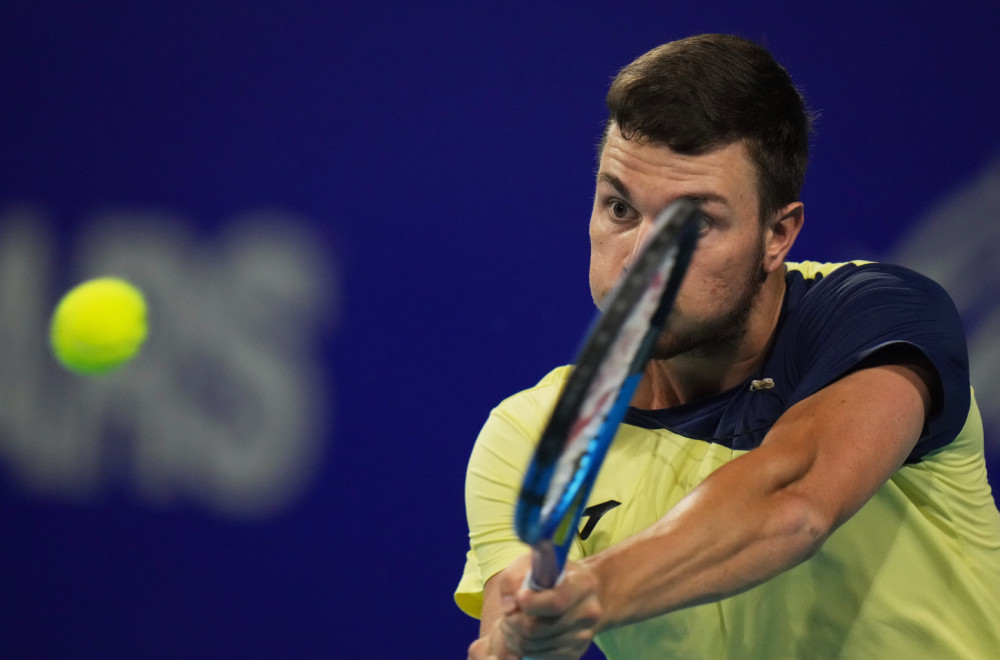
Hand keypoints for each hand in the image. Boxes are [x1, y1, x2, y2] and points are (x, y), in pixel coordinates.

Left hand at [479, 553, 601, 659]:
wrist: (584, 594)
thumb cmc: (554, 575)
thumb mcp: (535, 562)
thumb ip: (515, 578)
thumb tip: (510, 607)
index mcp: (583, 584)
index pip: (556, 602)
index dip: (530, 603)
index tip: (519, 596)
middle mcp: (587, 613)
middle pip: (537, 628)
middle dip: (512, 621)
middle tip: (507, 612)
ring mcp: (582, 636)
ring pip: (532, 645)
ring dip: (513, 634)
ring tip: (511, 620)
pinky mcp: (574, 653)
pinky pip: (537, 656)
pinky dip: (521, 647)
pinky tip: (521, 632)